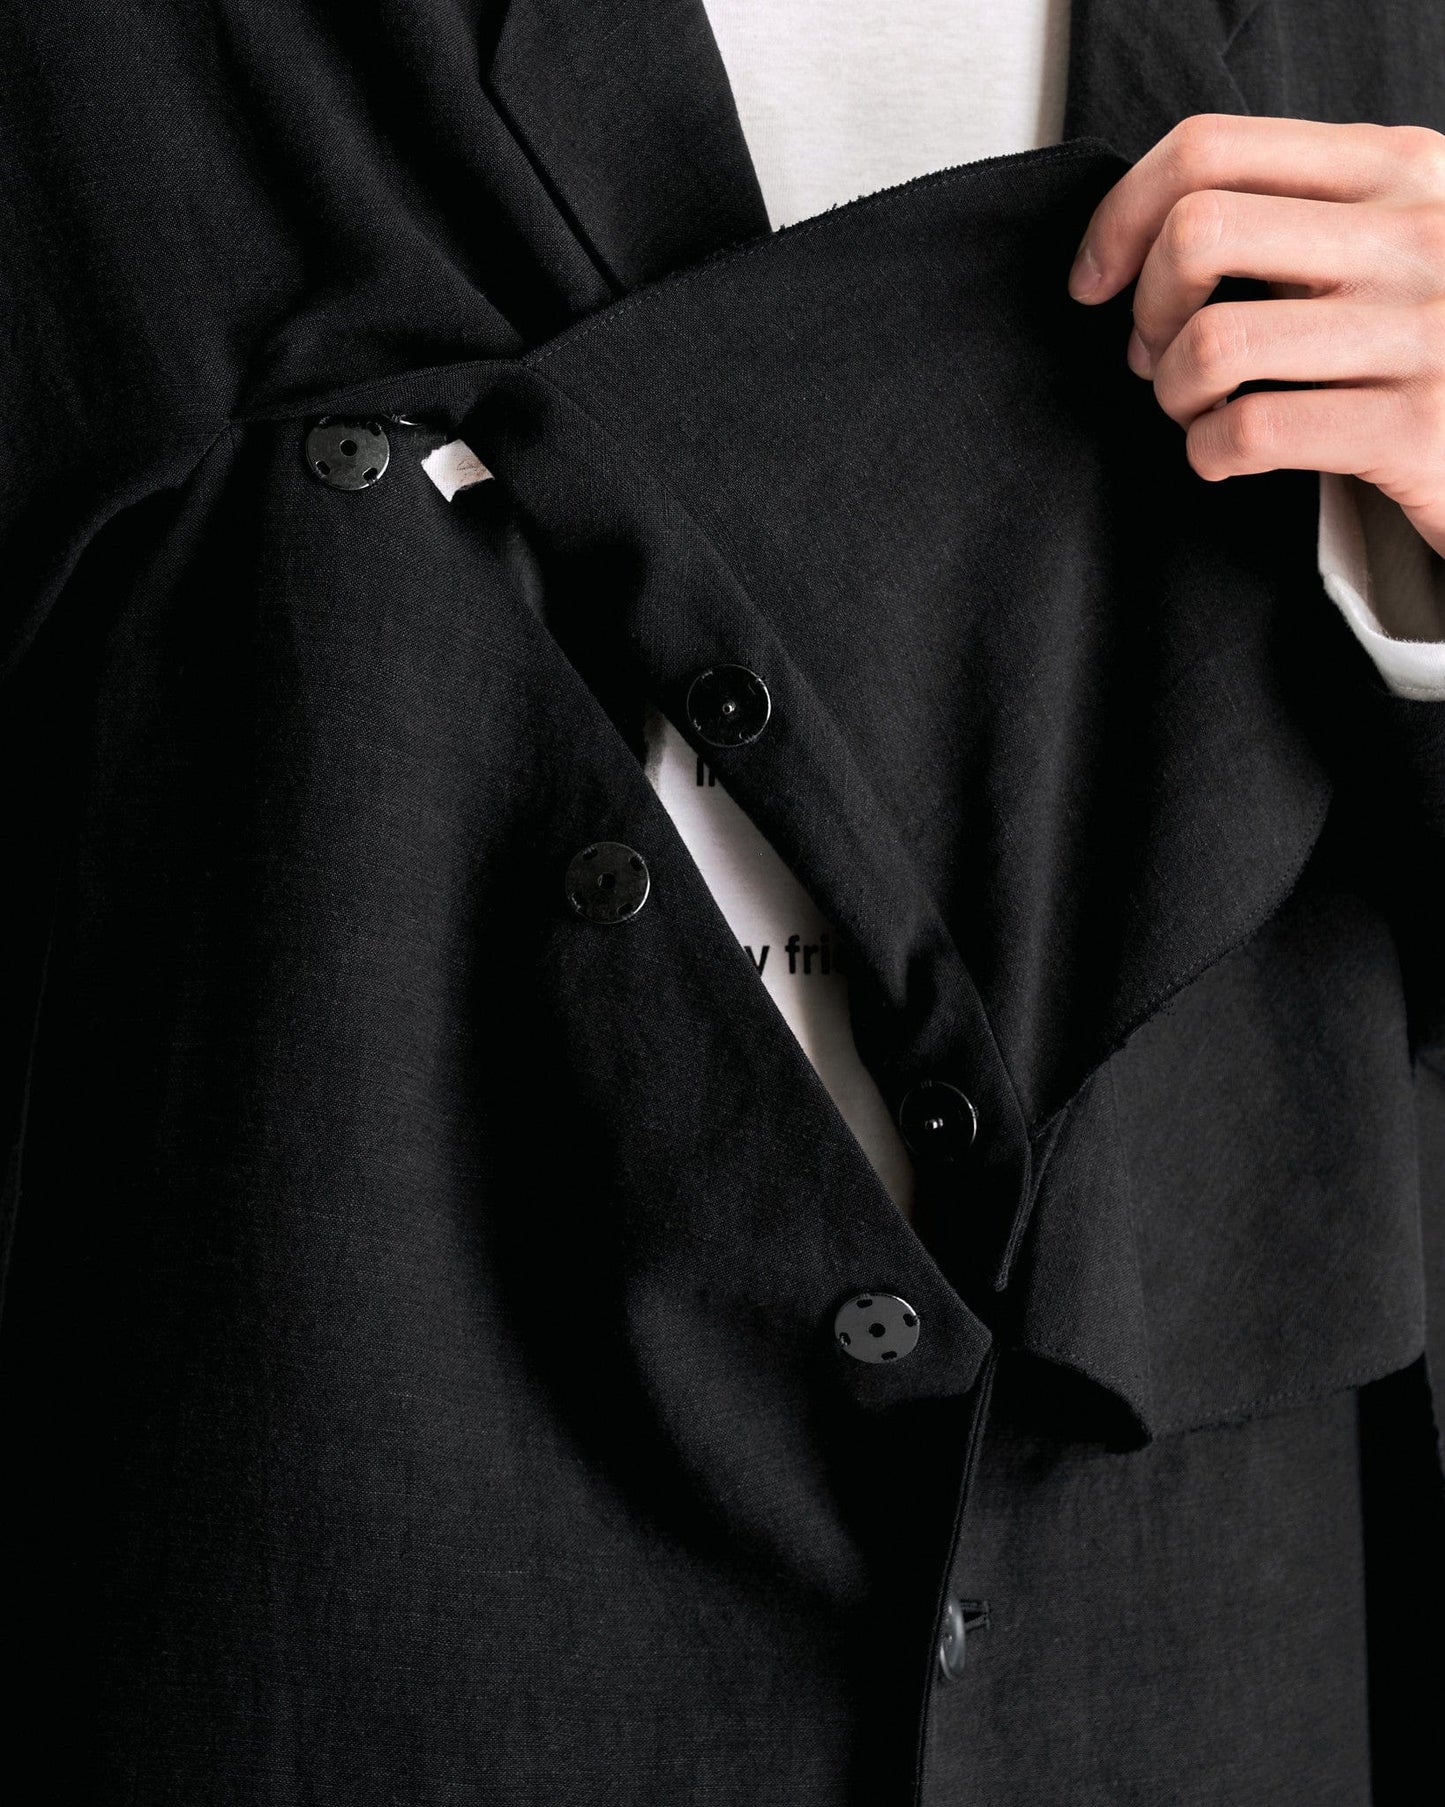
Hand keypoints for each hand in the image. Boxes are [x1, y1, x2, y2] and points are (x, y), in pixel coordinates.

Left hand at [1067, 114, 1444, 558]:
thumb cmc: (1429, 337)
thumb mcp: (1388, 241)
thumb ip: (1297, 215)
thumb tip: (1145, 236)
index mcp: (1396, 166)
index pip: (1211, 149)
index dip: (1121, 216)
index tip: (1095, 280)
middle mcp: (1414, 232)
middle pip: (1197, 234)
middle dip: (1146, 310)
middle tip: (1156, 354)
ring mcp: (1420, 329)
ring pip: (1213, 344)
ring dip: (1174, 393)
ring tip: (1198, 409)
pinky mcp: (1413, 426)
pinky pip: (1251, 431)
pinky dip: (1208, 451)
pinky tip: (1224, 453)